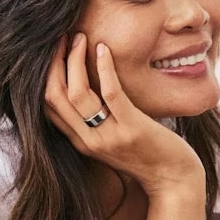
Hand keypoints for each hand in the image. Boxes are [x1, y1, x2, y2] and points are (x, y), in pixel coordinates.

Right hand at [44, 33, 204, 198]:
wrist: (175, 182)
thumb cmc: (148, 155)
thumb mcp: (113, 138)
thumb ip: (97, 119)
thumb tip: (89, 84)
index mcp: (81, 142)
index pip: (47, 106)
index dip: (45, 74)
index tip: (52, 51)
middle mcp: (89, 141)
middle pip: (54, 96)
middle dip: (54, 62)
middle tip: (62, 37)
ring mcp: (109, 136)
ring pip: (77, 93)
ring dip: (75, 60)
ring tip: (80, 38)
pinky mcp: (132, 128)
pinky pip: (111, 93)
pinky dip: (104, 67)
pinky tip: (104, 48)